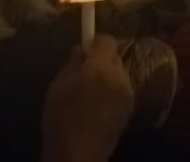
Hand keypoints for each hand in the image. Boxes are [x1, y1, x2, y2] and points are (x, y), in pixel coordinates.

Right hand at [42, 35, 133, 161]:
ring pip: (119, 72)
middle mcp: (120, 76)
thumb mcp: (58, 86)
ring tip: (89, 91)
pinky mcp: (131, 106)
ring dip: (107, 75)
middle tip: (83, 72)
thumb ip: (72, 63)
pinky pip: (122, 87)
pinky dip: (112, 89)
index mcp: (101, 68)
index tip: (84, 48)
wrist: (79, 154)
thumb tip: (81, 49)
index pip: (107, 40)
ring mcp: (129, 91)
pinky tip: (98, 104)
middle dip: (101, 59)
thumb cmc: (61, 119)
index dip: (95, 41)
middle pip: (114, 56)